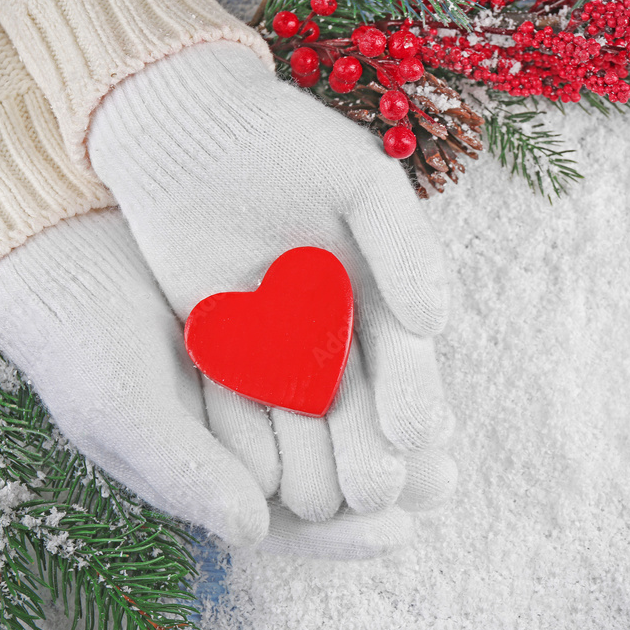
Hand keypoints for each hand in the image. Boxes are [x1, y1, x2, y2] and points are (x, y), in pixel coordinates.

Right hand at [0, 209, 453, 556]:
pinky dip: (375, 364)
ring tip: (447, 432)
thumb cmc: (84, 348)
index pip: (288, 521)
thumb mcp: (125, 412)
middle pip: (331, 473)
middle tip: (444, 481)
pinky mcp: (281, 330)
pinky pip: (338, 355)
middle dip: (387, 480)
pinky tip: (418, 361)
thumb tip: (254, 530)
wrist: (67, 261)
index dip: (342, 535)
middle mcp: (252, 437)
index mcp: (215, 477)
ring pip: (342, 418)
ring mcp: (269, 384)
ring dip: (394, 426)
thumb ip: (185, 472)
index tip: (397, 532)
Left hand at [87, 40, 455, 521]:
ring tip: (321, 500)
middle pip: (358, 398)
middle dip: (368, 446)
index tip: (418, 433)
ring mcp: (280, 341)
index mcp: (382, 289)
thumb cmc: (287, 142)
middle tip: (374, 489)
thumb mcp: (362, 182)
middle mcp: (337, 324)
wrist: (189, 129)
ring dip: (313, 456)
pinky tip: (256, 472)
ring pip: (303, 413)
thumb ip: (405, 246)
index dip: (413, 394)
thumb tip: (439, 322)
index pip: (404, 354)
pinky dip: (249, 434)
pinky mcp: (226, 347)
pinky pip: (240, 399)